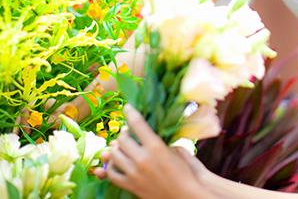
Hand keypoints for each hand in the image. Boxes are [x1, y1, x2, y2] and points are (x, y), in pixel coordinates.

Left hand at [94, 105, 208, 198]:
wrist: (187, 195)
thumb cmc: (185, 172)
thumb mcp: (175, 151)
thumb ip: (158, 141)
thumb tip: (142, 134)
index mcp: (156, 147)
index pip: (137, 124)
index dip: (130, 113)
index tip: (128, 107)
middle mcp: (143, 159)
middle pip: (122, 140)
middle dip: (124, 133)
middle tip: (127, 132)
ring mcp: (135, 174)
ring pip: (114, 155)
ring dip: (116, 148)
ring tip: (121, 146)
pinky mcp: (132, 186)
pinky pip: (112, 174)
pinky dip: (111, 167)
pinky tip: (116, 163)